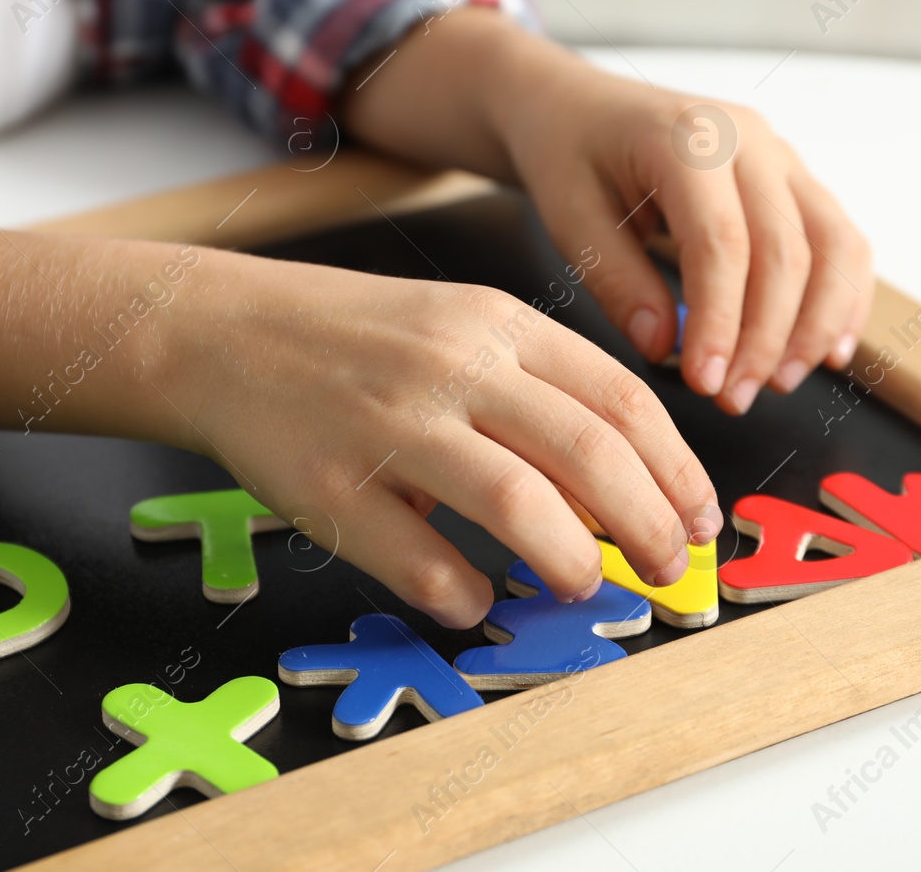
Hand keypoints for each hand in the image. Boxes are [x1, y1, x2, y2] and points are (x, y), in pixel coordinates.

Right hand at [167, 255, 721, 627]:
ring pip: (516, 502)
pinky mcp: (329, 484)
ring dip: (571, 560)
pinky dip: (460, 589)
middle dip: (648, 524)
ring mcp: (389, 423)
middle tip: (667, 570)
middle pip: (588, 453)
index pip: (620, 398)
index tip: (698, 519)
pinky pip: (416, 556)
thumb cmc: (357, 338)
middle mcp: (453, 367)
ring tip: (586, 588)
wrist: (222, 330)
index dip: (677, 470)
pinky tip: (475, 597)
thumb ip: (539, 388)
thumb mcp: (461, 328)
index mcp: (496, 323)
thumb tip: (625, 484)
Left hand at [493, 38, 873, 414]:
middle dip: (767, 338)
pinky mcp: (796, 179)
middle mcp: (749, 138)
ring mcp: (781, 155)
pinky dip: (845, 299)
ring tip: (779, 383)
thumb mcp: (570, 219)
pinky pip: (843, 241)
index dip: (721, 322)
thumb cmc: (571, 159)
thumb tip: (665, 349)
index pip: (722, 244)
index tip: (705, 383)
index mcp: (687, 139)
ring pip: (833, 246)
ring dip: (817, 325)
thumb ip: (617, 282)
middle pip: (786, 251)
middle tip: (735, 400)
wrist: (580, 108)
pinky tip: (830, 353)